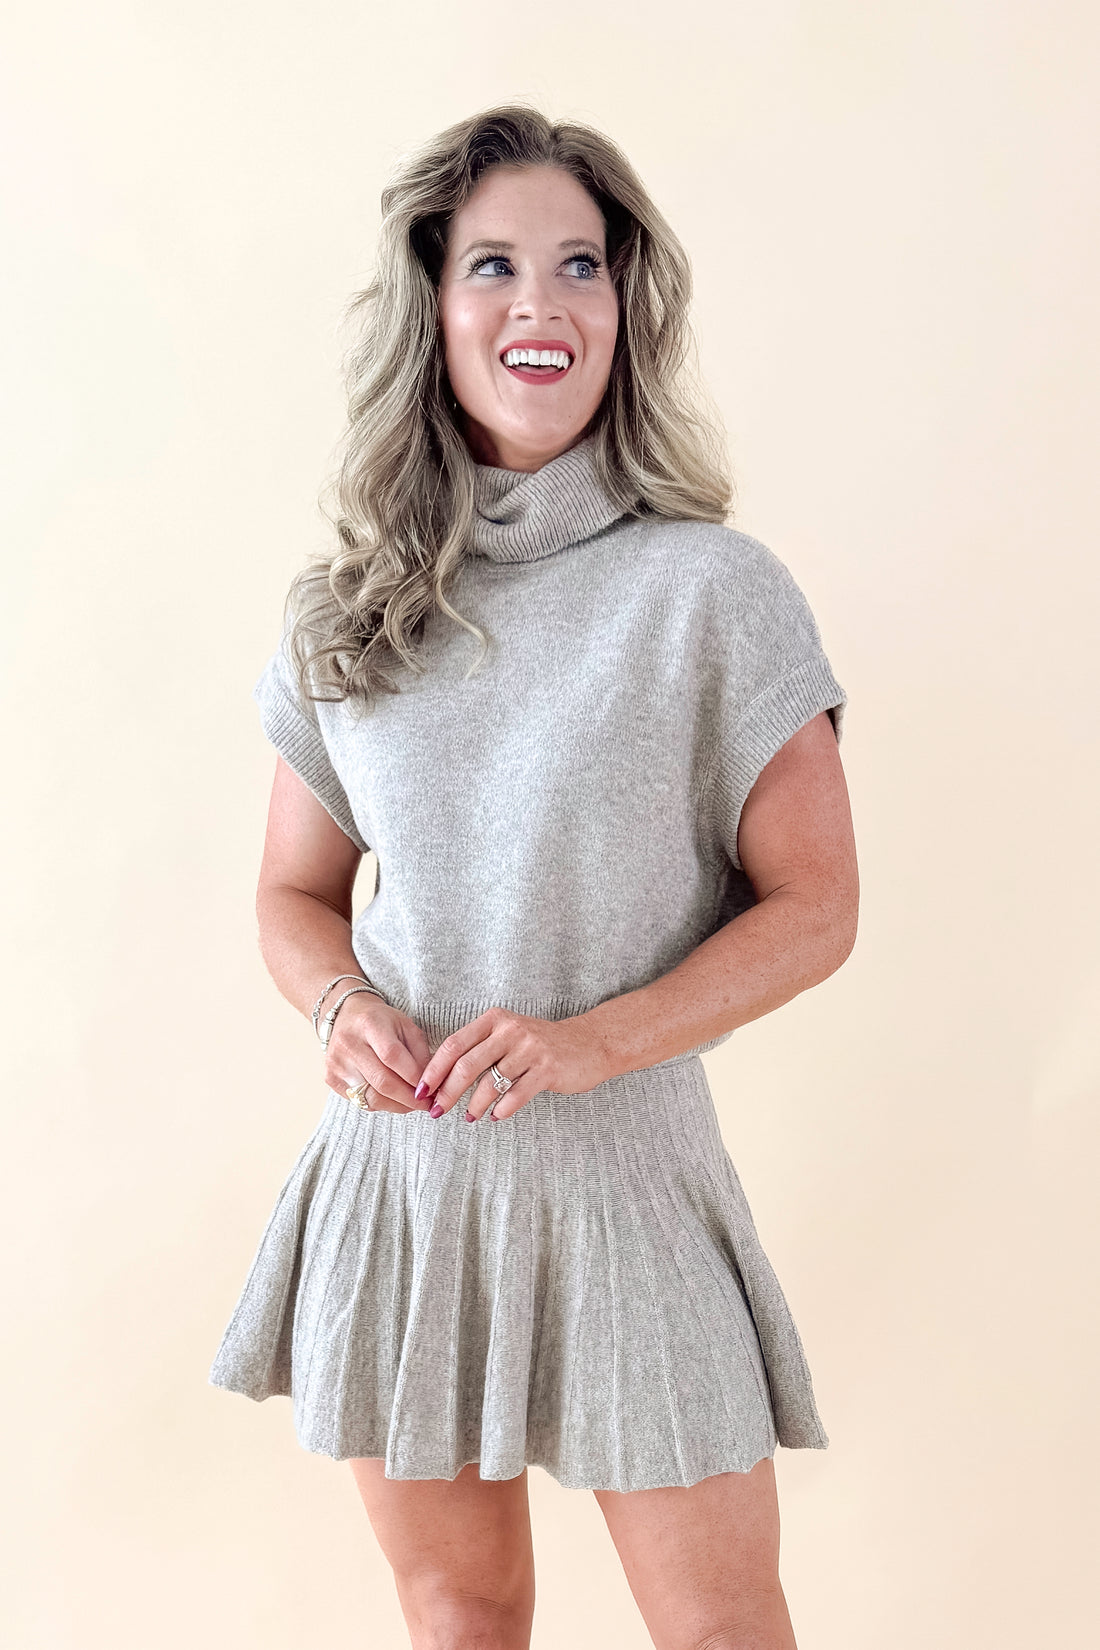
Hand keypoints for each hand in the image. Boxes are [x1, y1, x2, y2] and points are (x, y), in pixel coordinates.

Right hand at [323, 994, 433, 1114]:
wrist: (346, 1016)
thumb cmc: (382, 1022)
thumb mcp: (406, 1026)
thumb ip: (420, 1053)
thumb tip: (430, 1085)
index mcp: (369, 1024)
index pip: (392, 1056)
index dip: (414, 1077)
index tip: (431, 1089)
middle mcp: (348, 1044)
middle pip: (382, 1081)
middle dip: (409, 1098)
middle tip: (426, 1104)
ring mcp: (336, 1063)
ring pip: (371, 1098)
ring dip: (397, 1106)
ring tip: (413, 1104)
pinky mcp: (330, 1079)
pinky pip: (360, 1102)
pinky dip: (381, 1105)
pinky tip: (393, 1099)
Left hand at [414, 1007, 611, 1121]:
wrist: (589, 1043)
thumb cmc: (541, 1044)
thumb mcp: (508, 1035)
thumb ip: (479, 1049)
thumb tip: (440, 1077)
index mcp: (495, 1020)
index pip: (454, 1044)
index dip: (434, 1070)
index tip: (422, 1090)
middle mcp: (510, 1030)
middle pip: (466, 1065)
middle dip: (447, 1092)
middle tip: (437, 1111)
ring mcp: (530, 1049)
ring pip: (489, 1084)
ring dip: (474, 1105)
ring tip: (470, 1117)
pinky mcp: (547, 1069)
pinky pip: (515, 1096)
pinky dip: (501, 1110)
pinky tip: (495, 1116)